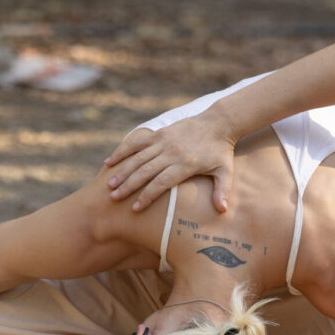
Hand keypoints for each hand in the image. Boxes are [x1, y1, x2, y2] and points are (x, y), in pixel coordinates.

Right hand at [104, 113, 236, 212]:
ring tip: (110, 186)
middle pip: (145, 172)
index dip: (147, 196)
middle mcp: (171, 153)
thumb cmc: (221, 152)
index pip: (161, 182)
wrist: (218, 123)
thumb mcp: (225, 172)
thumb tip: (222, 211)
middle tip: (115, 199)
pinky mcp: (159, 134)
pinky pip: (137, 143)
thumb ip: (222, 191)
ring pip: (138, 158)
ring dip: (122, 172)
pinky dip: (122, 151)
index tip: (135, 208)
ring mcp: (163, 141)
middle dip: (129, 186)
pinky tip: (109, 162)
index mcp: (185, 165)